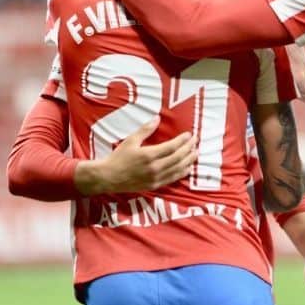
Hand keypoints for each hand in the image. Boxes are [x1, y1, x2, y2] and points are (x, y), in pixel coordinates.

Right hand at [75, 116, 196, 194]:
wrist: (108, 177)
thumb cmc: (118, 157)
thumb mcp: (131, 140)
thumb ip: (145, 130)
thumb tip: (157, 118)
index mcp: (149, 155)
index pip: (172, 147)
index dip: (183, 141)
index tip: (189, 135)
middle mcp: (154, 168)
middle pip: (178, 157)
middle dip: (189, 149)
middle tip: (196, 142)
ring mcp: (156, 178)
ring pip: (178, 169)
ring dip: (189, 161)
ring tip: (196, 153)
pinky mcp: (155, 185)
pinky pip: (172, 179)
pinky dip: (182, 173)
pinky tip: (188, 168)